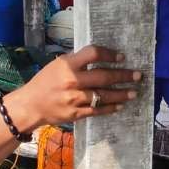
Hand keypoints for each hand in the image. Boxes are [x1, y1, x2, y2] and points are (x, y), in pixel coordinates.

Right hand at [3, 45, 141, 131]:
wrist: (30, 105)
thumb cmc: (45, 82)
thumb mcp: (58, 65)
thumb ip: (77, 61)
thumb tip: (100, 57)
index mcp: (67, 65)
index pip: (93, 54)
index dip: (110, 54)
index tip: (121, 57)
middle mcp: (72, 81)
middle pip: (103, 76)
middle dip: (124, 76)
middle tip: (138, 75)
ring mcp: (74, 99)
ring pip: (103, 95)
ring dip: (121, 94)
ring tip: (134, 92)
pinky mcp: (75, 114)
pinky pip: (97, 110)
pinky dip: (110, 108)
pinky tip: (119, 106)